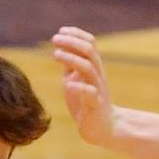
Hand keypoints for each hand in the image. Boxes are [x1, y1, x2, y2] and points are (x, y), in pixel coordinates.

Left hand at [52, 26, 115, 145]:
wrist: (103, 128)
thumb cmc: (86, 102)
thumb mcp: (75, 80)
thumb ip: (70, 65)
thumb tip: (60, 48)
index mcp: (94, 67)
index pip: (90, 43)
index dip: (76, 34)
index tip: (60, 31)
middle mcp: (98, 74)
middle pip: (89, 51)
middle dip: (72, 42)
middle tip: (54, 39)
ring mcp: (98, 89)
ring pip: (89, 68)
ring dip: (71, 58)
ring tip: (55, 54)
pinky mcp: (95, 105)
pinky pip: (90, 93)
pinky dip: (78, 87)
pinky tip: (67, 85)